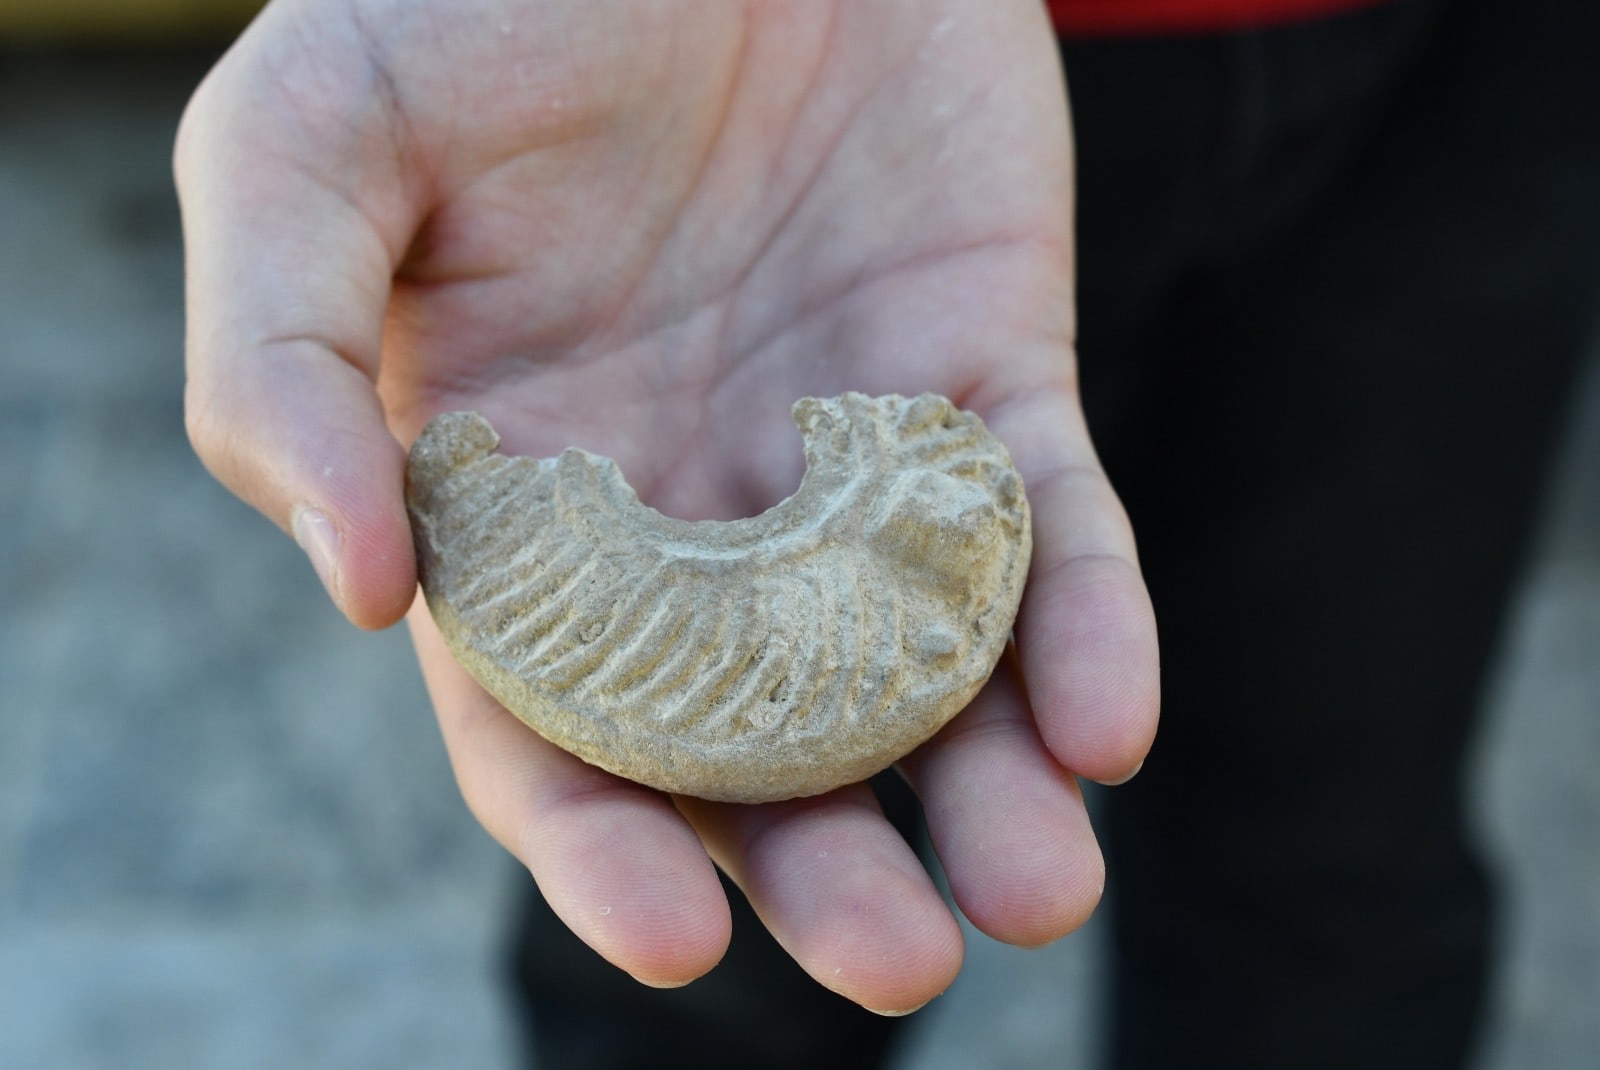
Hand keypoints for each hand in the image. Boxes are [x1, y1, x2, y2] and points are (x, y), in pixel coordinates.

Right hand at [178, 0, 1157, 1012]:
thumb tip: (355, 586)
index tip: (668, 937)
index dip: (601, 844)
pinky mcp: (982, 378)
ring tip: (1039, 885)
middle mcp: (689, 514)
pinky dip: (1086, 623)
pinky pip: (1047, 526)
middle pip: (765, 741)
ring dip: (986, 791)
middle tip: (901, 956)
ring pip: (926, 670)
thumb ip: (278, 360)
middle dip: (829, 863)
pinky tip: (1104, 717)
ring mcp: (846, 453)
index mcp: (523, 503)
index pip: (556, 723)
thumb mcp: (308, 143)